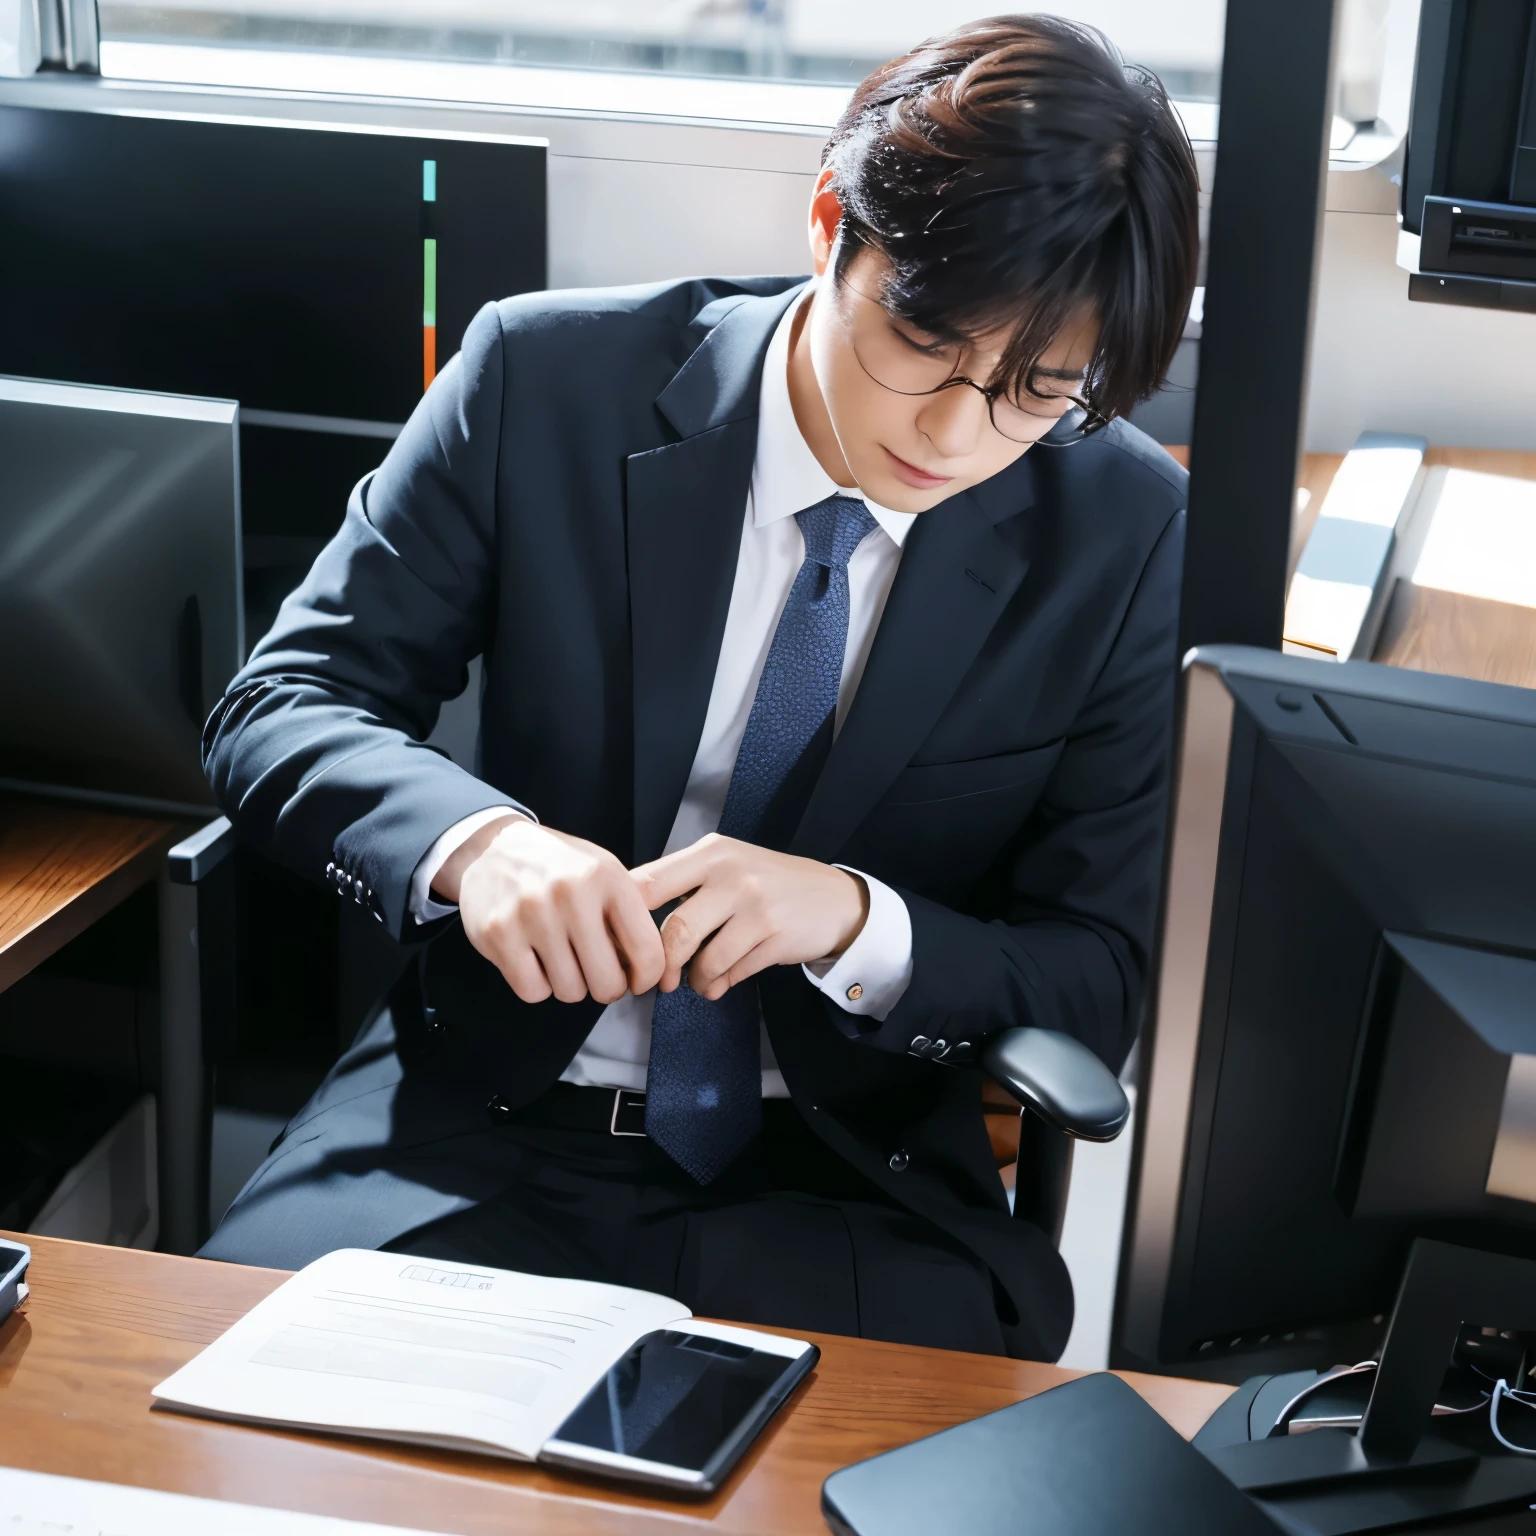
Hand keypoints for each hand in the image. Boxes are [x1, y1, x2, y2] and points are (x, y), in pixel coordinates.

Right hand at [435, 816, 664, 1005]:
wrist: (492, 848)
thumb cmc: (558, 868)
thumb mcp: (602, 872)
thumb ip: (629, 914)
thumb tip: (649, 970)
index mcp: (607, 877)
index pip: (645, 950)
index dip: (646, 977)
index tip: (637, 981)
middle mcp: (571, 893)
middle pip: (606, 982)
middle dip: (605, 987)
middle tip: (596, 974)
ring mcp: (531, 914)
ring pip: (569, 991)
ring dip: (569, 984)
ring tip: (561, 957)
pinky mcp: (498, 933)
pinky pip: (533, 991)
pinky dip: (537, 985)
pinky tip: (534, 959)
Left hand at [631, 834, 869, 1000]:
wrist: (834, 899)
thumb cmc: (768, 883)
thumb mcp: (726, 865)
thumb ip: (681, 884)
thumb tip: (628, 925)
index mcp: (710, 853)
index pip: (648, 883)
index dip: (626, 920)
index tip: (623, 945)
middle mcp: (732, 875)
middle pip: (675, 930)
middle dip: (661, 965)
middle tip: (658, 978)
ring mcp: (756, 906)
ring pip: (704, 959)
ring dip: (694, 979)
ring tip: (697, 980)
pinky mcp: (775, 937)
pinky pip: (732, 972)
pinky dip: (719, 984)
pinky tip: (719, 982)